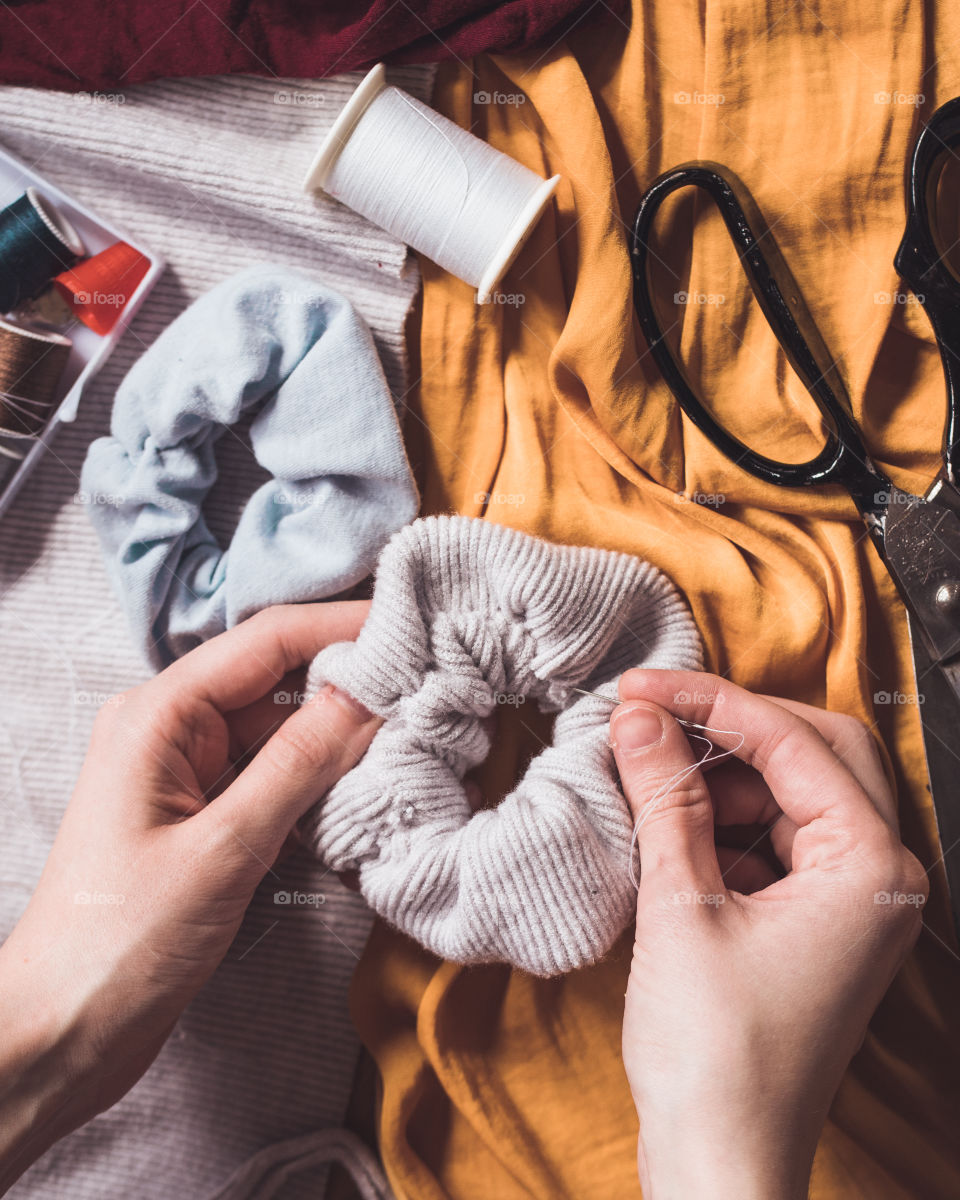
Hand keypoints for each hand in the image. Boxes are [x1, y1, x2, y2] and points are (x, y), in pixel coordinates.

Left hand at [0, 602, 377, 1191]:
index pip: (266, 641)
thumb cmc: (123, 940)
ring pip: (278, 727)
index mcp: (159, 714)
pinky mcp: (201, 812)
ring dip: (338, 730)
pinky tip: (366, 780)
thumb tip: (368, 695)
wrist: (63, 1031)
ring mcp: (186, 770)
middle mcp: (171, 727)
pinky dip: (316, 774)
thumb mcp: (224, 847)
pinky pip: (269, 772)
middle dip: (349, 677)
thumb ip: (299, 764)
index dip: (342, 625)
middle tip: (429, 680)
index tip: (413, 621)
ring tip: (414, 729)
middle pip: (275, 678)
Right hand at [611, 669, 926, 1199]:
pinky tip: (672, 818)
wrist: (721, 1160)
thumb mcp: (680, 906)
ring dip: (723, 773)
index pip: (793, 742)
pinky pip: (780, 836)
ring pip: (795, 791)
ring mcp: (854, 900)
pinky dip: (726, 817)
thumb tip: (639, 718)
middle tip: (652, 713)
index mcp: (869, 867)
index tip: (644, 688)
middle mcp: (880, 876)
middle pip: (815, 751)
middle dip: (731, 727)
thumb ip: (664, 798)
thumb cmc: (715, 1057)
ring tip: (649, 768)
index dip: (711, 703)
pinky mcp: (820, 921)